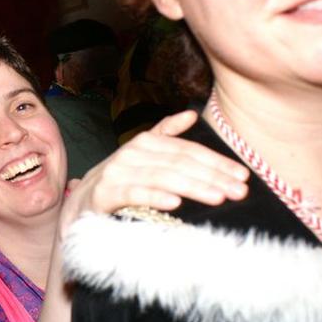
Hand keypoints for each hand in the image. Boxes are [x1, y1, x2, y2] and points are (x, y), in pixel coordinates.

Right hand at [59, 110, 249, 236]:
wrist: (79, 207)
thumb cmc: (117, 182)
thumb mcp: (141, 157)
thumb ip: (164, 134)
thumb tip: (190, 115)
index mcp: (144, 143)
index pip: (187, 150)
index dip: (216, 162)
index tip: (242, 176)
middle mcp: (130, 153)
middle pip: (178, 163)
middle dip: (212, 177)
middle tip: (239, 191)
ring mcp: (116, 173)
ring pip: (161, 177)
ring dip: (193, 187)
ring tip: (218, 197)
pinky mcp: (104, 194)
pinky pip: (133, 194)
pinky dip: (155, 197)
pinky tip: (176, 204)